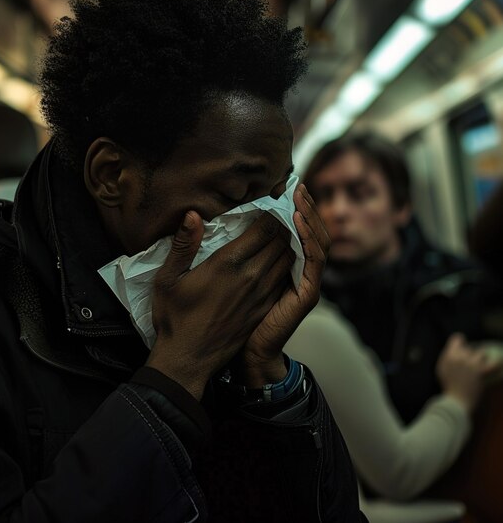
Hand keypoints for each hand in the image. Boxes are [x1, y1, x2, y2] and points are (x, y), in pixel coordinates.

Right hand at [146, 209, 292, 400]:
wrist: (188, 359)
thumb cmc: (173, 316)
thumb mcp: (167, 278)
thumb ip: (183, 244)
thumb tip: (193, 214)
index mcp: (228, 263)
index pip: (263, 229)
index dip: (270, 212)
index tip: (269, 202)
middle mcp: (250, 276)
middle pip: (280, 241)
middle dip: (283, 224)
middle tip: (280, 212)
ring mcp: (260, 295)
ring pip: (287, 260)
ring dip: (287, 244)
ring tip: (281, 233)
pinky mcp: (264, 309)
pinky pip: (284, 280)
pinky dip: (286, 266)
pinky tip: (279, 260)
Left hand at [239, 184, 330, 385]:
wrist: (245, 353)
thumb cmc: (235, 314)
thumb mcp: (231, 275)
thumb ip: (235, 249)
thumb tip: (220, 219)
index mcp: (285, 265)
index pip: (297, 230)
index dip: (294, 208)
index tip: (283, 186)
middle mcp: (300, 271)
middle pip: (312, 232)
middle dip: (306, 207)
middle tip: (296, 185)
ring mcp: (306, 282)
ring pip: (317, 242)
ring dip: (310, 217)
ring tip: (299, 197)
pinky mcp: (307, 294)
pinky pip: (314, 261)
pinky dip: (309, 239)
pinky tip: (297, 222)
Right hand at [436, 333, 499, 411]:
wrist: (456, 400)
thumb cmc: (448, 386)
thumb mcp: (442, 368)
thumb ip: (448, 357)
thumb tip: (455, 350)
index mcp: (449, 355)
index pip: (457, 339)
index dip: (460, 340)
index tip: (462, 343)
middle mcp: (460, 357)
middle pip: (469, 348)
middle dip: (469, 355)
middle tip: (468, 366)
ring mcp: (471, 364)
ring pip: (481, 354)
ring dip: (481, 360)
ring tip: (479, 367)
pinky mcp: (481, 372)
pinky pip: (494, 364)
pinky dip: (497, 364)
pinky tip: (499, 363)